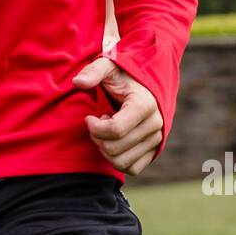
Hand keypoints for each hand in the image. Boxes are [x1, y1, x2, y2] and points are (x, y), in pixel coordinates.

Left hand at [71, 56, 162, 176]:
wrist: (142, 85)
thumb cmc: (121, 76)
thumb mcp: (107, 66)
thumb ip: (93, 71)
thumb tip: (78, 82)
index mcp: (145, 104)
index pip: (115, 130)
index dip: (95, 128)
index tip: (89, 118)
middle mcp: (156, 124)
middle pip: (115, 148)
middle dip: (98, 138)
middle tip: (96, 124)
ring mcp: (157, 139)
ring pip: (122, 162)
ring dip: (105, 150)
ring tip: (105, 132)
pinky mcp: (154, 151)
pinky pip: (132, 168)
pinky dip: (117, 160)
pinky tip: (114, 142)